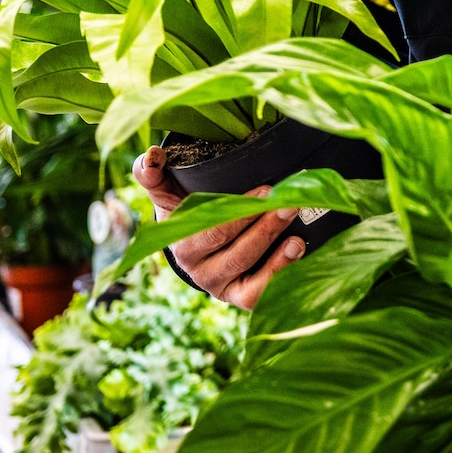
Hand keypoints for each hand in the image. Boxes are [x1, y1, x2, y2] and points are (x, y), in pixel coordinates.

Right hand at [131, 147, 303, 309]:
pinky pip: (259, 296)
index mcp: (182, 245)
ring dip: (278, 257)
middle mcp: (200, 271)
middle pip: (236, 254)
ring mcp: (221, 287)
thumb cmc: (187, 211)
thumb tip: (153, 154)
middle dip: (266, 228)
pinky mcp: (240, 298)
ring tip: (298, 238)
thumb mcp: (167, 193)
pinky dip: (279, 277)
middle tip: (291, 205)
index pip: (213, 232)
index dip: (241, 213)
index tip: (267, 190)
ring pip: (250, 276)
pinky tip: (296, 255)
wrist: (197, 242)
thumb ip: (153, 173)